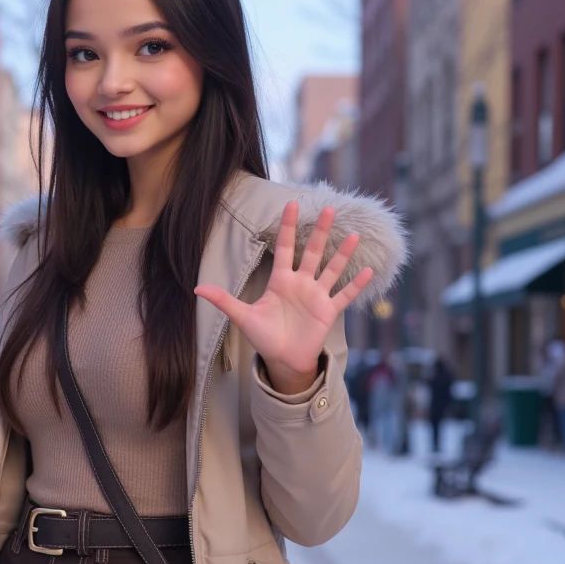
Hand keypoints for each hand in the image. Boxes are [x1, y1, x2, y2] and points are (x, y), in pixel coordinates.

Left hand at [194, 201, 371, 394]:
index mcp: (280, 280)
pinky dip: (356, 284)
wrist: (282, 360)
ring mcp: (316, 296)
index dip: (289, 227)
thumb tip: (196, 288)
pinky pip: (344, 296)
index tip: (293, 204)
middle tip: (329, 208)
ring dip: (342, 254)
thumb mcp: (242, 317)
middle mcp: (301, 283)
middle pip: (312, 252)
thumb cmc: (264, 336)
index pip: (286, 248)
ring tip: (353, 236)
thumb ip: (224, 300)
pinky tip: (368, 271)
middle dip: (320, 231)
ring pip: (331, 269)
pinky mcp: (328, 312)